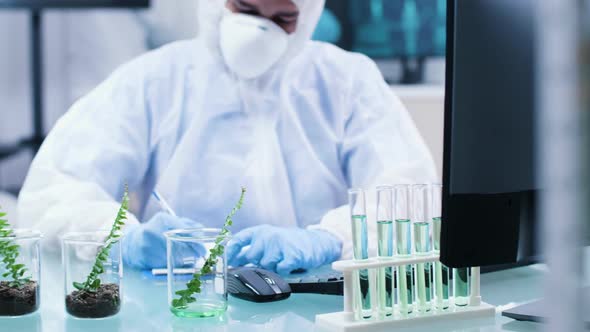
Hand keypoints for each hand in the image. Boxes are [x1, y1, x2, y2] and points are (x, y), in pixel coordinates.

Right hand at [122, 212, 204, 268]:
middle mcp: (153, 230)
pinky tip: (170, 263)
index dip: (196, 242)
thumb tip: (203, 235)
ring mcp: (146, 245)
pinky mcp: (142, 257)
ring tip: (183, 260)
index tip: (203, 250)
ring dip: (182, 262)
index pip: (184, 231)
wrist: (132, 241)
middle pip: (179, 246)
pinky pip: (162, 266)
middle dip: (191, 253)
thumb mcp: (171, 222)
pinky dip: (170, 267)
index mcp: (163, 219)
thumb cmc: (157, 231)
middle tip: (197, 257)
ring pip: (172, 258)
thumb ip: (188, 226)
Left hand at [226, 225, 341, 274]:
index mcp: (261, 231)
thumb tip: (235, 261)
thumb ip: (253, 248)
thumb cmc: (290, 242)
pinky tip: (290, 264)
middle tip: (271, 260)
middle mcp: (268, 236)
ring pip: (266, 266)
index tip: (227, 262)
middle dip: (258, 263)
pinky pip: (280, 271)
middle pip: (252, 258)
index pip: (239, 240)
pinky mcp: (291, 256)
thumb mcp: (270, 240)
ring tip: (283, 260)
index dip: (231, 252)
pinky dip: (285, 270)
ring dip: (273, 267)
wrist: (317, 242)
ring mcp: (279, 245)